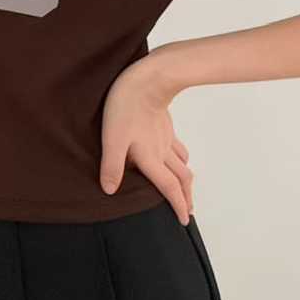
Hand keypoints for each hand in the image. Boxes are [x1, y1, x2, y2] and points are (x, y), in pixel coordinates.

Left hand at [99, 57, 193, 225]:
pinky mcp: (165, 125)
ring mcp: (166, 138)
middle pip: (180, 179)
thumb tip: (110, 190)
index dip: (177, 205)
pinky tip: (177, 157)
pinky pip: (177, 147)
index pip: (169, 187)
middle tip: (189, 211)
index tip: (184, 220)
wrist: (146, 79)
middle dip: (186, 197)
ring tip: (185, 188)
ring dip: (185, 179)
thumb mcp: (113, 139)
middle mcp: (162, 151)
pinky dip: (181, 159)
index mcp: (150, 158)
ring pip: (182, 163)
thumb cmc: (126, 108)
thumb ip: (112, 166)